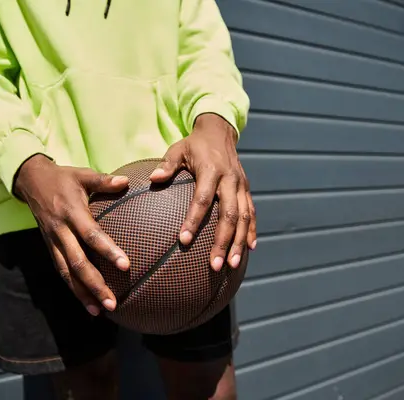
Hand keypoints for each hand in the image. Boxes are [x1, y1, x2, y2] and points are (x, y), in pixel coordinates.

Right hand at [14, 154, 130, 315]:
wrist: (31, 181)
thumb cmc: (63, 178)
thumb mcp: (82, 174)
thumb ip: (104, 180)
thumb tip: (126, 181)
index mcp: (71, 212)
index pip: (91, 235)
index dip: (107, 250)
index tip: (125, 265)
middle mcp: (60, 231)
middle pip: (77, 262)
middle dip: (95, 284)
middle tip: (113, 302)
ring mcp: (53, 242)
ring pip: (67, 273)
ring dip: (83, 294)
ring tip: (101, 311)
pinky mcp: (50, 248)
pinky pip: (61, 272)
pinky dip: (74, 289)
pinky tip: (88, 304)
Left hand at [150, 113, 256, 270]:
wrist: (219, 132)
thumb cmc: (194, 145)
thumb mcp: (178, 149)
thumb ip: (167, 164)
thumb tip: (153, 179)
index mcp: (211, 170)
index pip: (203, 199)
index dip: (193, 220)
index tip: (183, 240)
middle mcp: (230, 180)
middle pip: (229, 215)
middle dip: (223, 242)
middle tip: (215, 265)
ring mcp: (241, 186)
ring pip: (243, 218)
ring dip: (238, 243)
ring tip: (231, 265)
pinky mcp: (247, 190)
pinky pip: (251, 213)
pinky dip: (251, 231)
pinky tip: (249, 249)